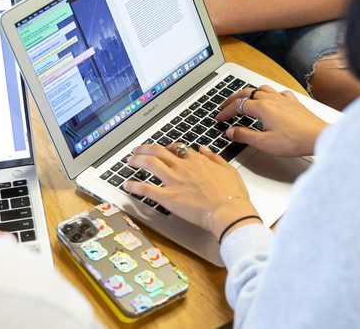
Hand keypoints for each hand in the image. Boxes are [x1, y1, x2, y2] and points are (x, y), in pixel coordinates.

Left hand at [123, 143, 259, 240]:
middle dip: (145, 149)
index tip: (162, 150)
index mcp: (197, 161)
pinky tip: (127, 185)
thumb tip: (203, 149)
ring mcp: (174, 181)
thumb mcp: (228, 169)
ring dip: (137, 160)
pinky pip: (147, 189)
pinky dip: (134, 186)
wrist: (229, 211)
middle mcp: (183, 167)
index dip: (167, 148)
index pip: (177, 149)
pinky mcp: (168, 197)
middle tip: (137, 150)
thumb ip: (214, 157)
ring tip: (130, 161)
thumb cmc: (232, 195)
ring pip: (150, 163)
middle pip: (158, 151)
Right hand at [217, 85, 326, 156]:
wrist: (318, 137)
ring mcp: (283, 99)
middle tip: (224, 106)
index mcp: (262, 107)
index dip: (225, 112)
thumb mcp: (263, 143)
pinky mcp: (294, 102)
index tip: (219, 118)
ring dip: (249, 93)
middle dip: (233, 99)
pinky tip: (271, 99)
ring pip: (262, 89)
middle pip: (247, 93)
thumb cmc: (294, 140)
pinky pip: (278, 92)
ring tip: (244, 99)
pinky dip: (269, 94)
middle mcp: (272, 99)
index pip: (237, 106)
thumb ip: (244, 136)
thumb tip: (230, 131)